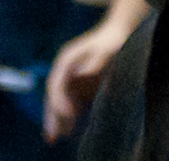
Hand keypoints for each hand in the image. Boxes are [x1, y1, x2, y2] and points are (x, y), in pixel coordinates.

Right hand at [44, 13, 134, 140]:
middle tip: (50, 136)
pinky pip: (69, 100)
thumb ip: (97, 60)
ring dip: (56, 117)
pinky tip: (70, 128)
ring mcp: (70, 74)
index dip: (59, 100)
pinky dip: (67, 114)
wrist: (118, 31)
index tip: (68, 116)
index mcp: (67, 59)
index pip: (57, 83)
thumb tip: (84, 74)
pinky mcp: (78, 81)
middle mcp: (64, 68)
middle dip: (51, 115)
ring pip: (59, 99)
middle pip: (53, 94)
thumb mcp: (107, 48)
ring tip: (54, 138)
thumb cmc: (113, 40)